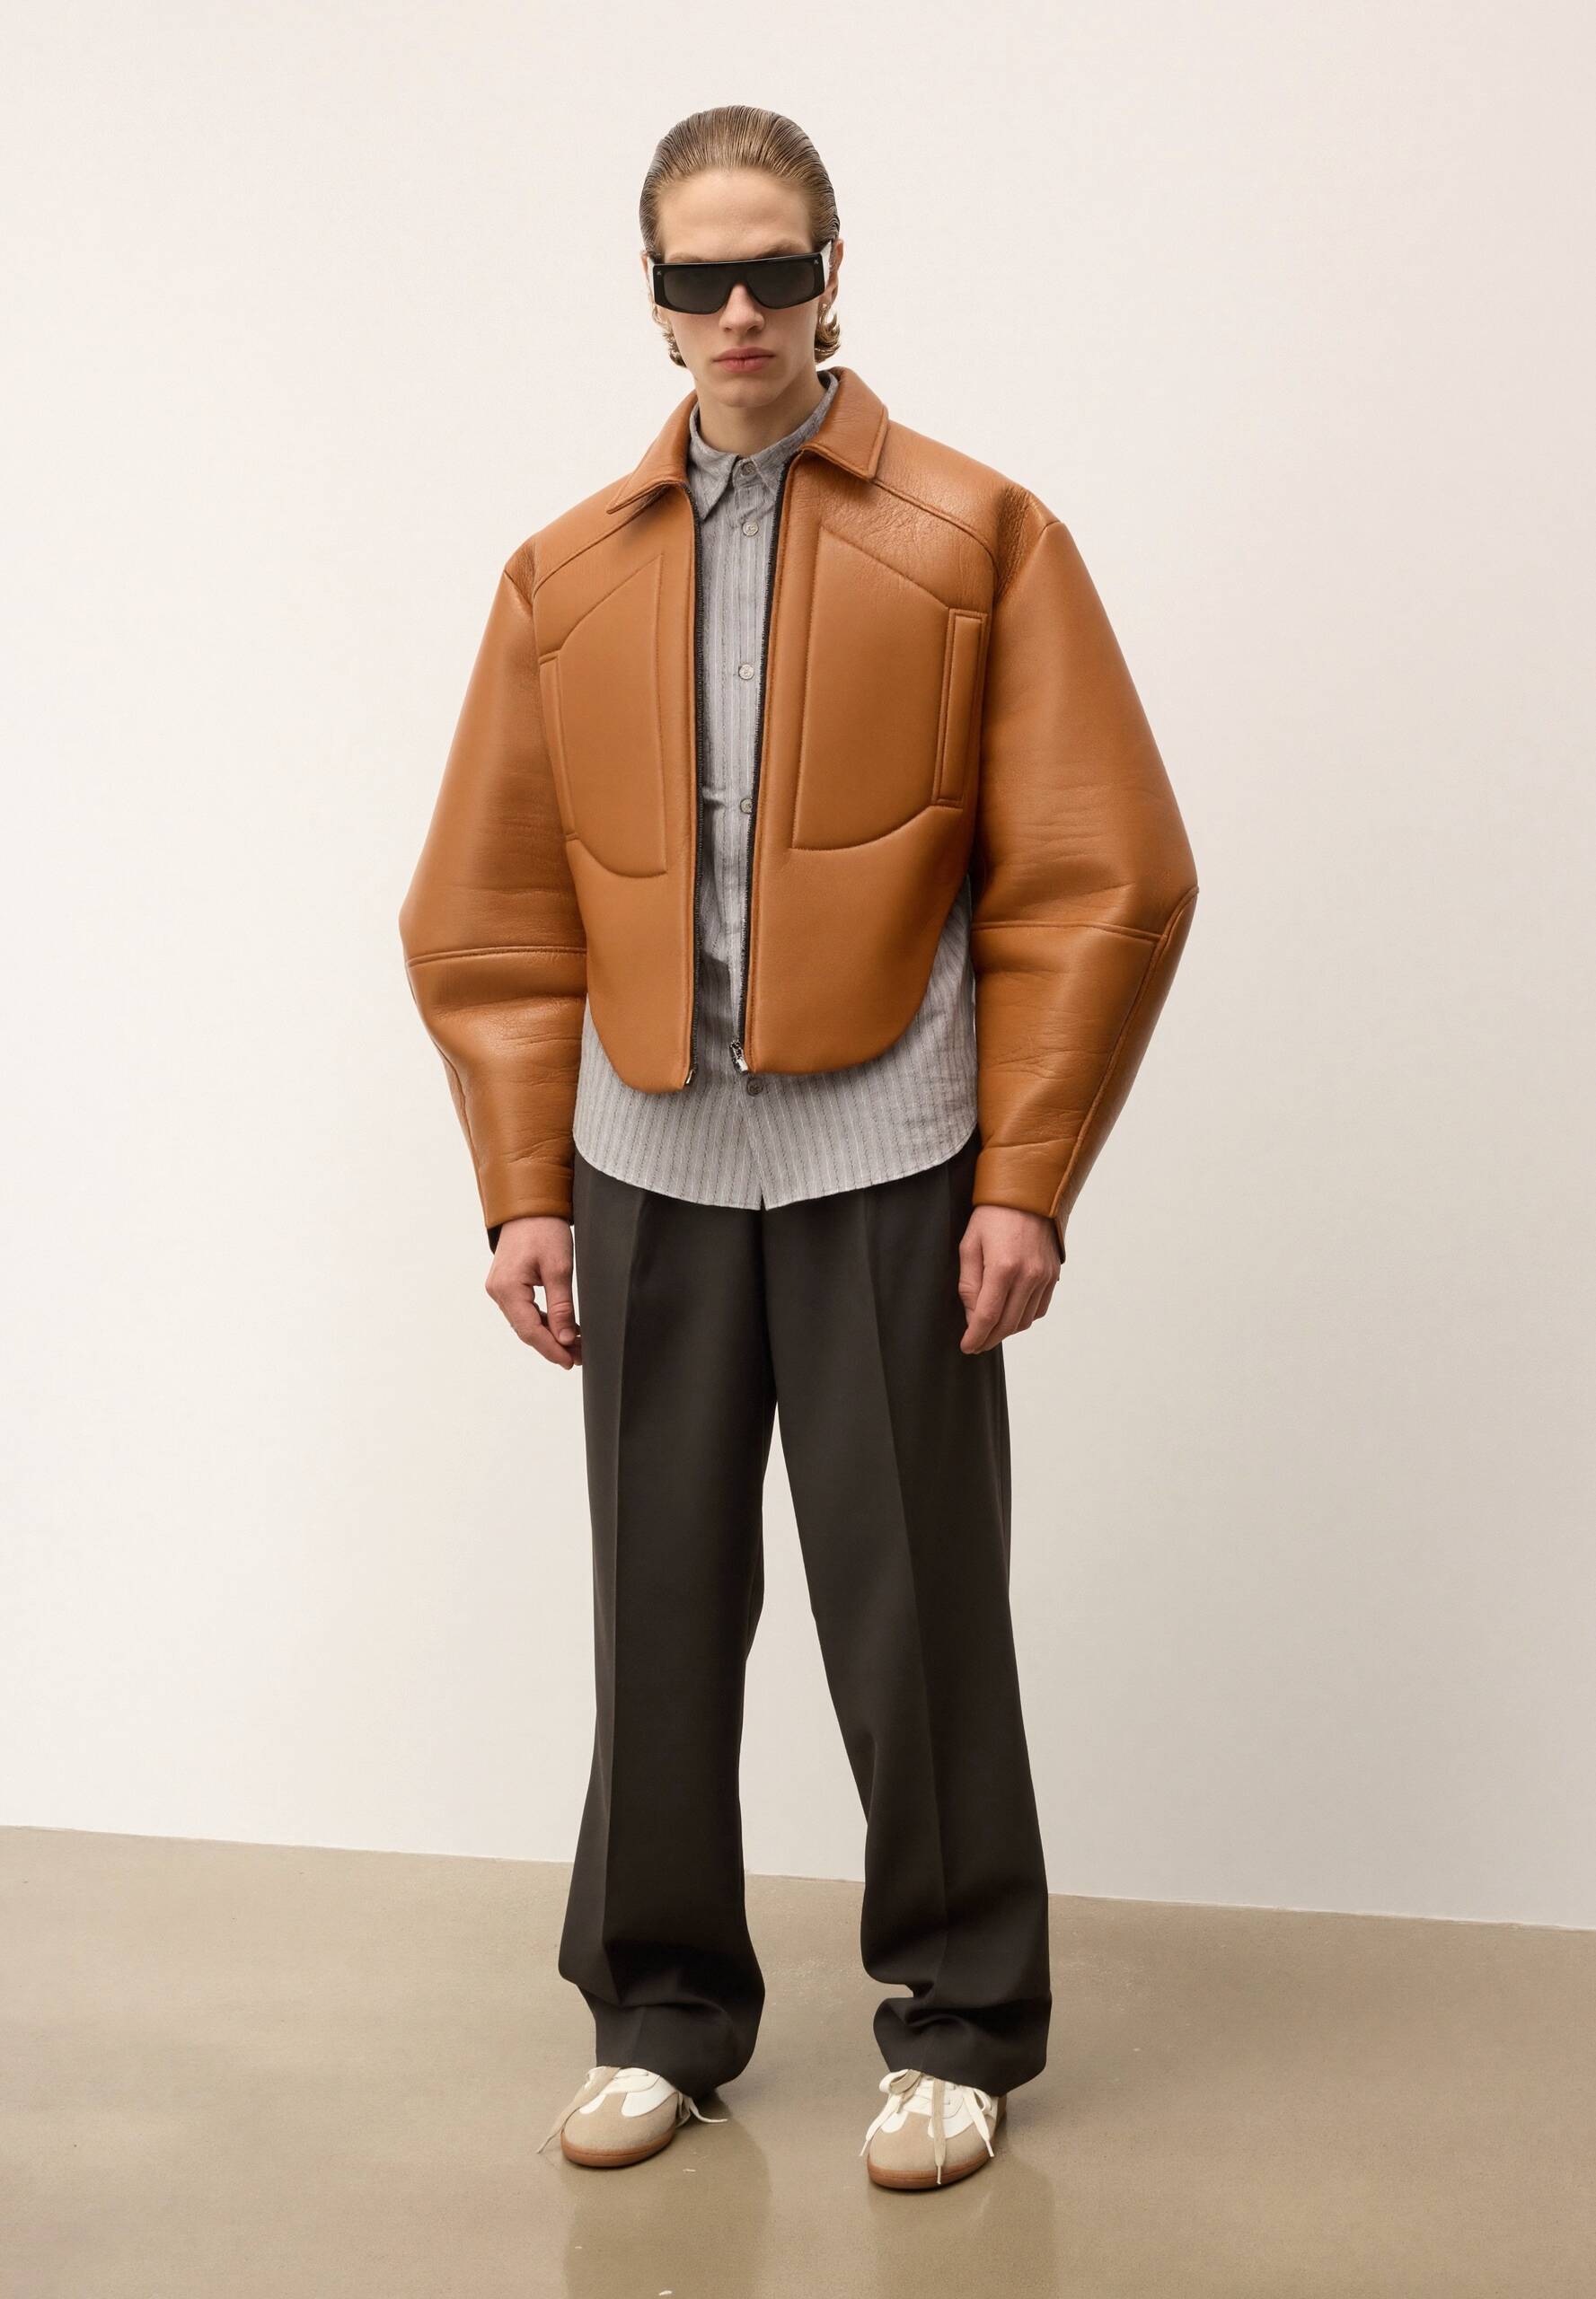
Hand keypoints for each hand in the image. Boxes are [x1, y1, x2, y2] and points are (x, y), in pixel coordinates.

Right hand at [486, 1216, 581, 1368]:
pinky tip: (563, 1327)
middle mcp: (498, 1291)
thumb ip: (561, 1306)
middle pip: (526, 1330)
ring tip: (576, 1345)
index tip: (570, 1361)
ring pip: (526, 1322)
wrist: (530, 1205)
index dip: (551, 1349)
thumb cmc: (544, 1229)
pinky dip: (544, 1321)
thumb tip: (565, 1339)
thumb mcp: (560, 1268)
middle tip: (579, 1356)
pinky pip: (525, 1311)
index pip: (530, 1331)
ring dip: (550, 1334)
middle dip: (553, 1345)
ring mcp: (500, 1288)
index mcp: (507, 1288)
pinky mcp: (508, 1285)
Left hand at [956, 1205, 1060, 1352]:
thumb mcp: (970, 1245)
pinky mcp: (1053, 1275)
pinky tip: (1010, 1315)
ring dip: (1006, 1331)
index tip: (966, 1347)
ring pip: (1025, 1320)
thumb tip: (973, 1316)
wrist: (1028, 1192)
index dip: (976, 1337)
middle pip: (1008, 1324)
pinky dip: (1024, 1318)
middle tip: (976, 1344)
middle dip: (989, 1339)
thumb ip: (969, 1284)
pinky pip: (1040, 1309)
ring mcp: (1044, 1276)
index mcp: (1003, 1267)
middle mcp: (1028, 1275)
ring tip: (990, 1331)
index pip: (987, 1316)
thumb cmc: (993, 1215)